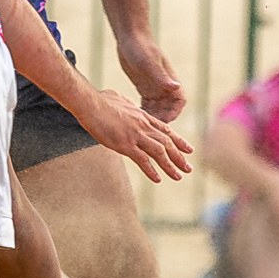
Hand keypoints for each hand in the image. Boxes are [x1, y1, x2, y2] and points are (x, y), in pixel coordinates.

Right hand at [74, 88, 192, 182]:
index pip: (166, 130)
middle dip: (179, 157)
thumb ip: (127, 102)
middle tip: (188, 168)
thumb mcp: (119, 98)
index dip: (178, 141)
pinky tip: (157, 179)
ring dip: (170, 166)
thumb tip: (126, 102)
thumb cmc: (100, 100)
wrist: (90, 104)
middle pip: (167, 143)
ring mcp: (135, 135)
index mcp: (143, 116)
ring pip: (159, 152)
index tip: (188, 150)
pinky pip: (142, 160)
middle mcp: (143, 126)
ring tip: (178, 177)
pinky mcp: (125, 144)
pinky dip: (151, 170)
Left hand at [117, 37, 184, 122]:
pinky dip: (143, 112)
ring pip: (157, 109)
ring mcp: (154, 87)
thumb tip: (176, 87)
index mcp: (170, 80)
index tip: (164, 121)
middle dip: (161, 118)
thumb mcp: (149, 64)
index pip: (179, 102)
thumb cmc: (141, 48)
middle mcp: (164, 86)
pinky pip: (147, 105)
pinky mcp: (144, 88)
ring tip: (139, 124)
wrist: (131, 38)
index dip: (174, 113)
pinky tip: (133, 117)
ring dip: (152, 117)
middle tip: (147, 126)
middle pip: (168, 109)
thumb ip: (162, 77)